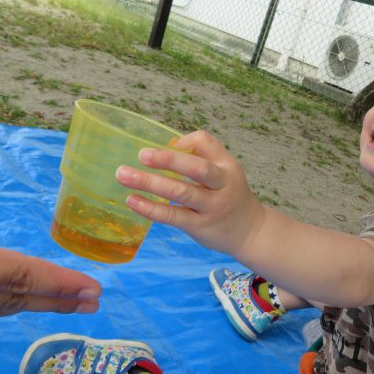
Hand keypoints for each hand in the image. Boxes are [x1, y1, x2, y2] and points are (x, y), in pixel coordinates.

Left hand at [116, 131, 265, 256]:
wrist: (250, 231)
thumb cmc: (229, 195)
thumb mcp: (225, 171)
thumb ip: (201, 156)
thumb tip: (167, 146)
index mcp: (226, 166)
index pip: (207, 143)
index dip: (184, 142)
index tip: (165, 145)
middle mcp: (222, 185)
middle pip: (196, 168)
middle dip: (168, 159)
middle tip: (141, 154)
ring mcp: (211, 207)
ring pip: (180, 193)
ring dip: (150, 183)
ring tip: (123, 176)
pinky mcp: (199, 226)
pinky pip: (172, 216)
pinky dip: (151, 208)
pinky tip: (132, 200)